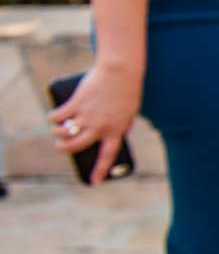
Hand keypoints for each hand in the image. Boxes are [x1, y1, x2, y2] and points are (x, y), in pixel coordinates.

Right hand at [47, 59, 141, 183]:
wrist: (120, 71)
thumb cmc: (128, 90)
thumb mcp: (131, 111)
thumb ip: (123, 124)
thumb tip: (117, 133)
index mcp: (117, 130)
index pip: (107, 155)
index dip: (100, 170)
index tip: (95, 182)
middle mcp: (101, 126)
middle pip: (77, 146)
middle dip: (65, 149)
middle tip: (61, 147)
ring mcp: (87, 115)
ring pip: (65, 132)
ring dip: (57, 134)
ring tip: (57, 131)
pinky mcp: (76, 103)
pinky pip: (58, 116)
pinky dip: (53, 118)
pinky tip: (52, 118)